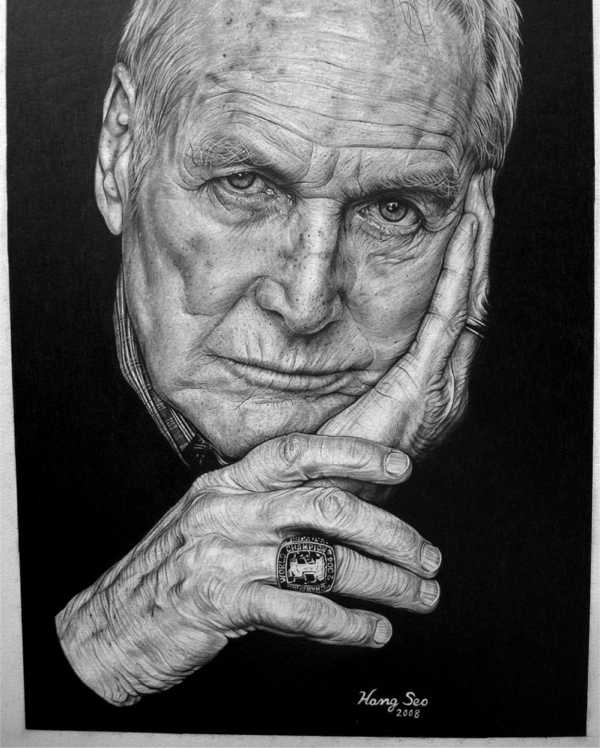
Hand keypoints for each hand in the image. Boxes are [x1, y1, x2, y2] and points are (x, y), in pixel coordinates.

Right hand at [56, 434, 439, 704]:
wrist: (105, 629)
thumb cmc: (167, 576)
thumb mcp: (210, 525)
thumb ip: (263, 511)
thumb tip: (338, 509)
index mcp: (225, 483)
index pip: (296, 452)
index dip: (353, 454)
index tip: (401, 467)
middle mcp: (225, 509)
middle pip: (325, 506)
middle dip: (389, 530)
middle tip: (427, 555)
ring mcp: (222, 555)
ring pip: (323, 560)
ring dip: (383, 582)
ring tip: (417, 597)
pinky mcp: (220, 603)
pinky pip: (300, 610)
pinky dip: (347, 624)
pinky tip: (372, 632)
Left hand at [319, 173, 492, 465]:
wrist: (322, 501)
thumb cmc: (326, 453)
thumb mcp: (339, 395)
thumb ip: (350, 360)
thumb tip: (313, 313)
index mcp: (427, 380)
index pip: (454, 306)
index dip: (462, 259)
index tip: (463, 213)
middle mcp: (445, 380)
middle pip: (470, 295)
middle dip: (478, 240)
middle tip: (482, 187)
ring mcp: (441, 385)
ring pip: (467, 299)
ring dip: (475, 247)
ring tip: (480, 198)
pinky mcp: (425, 387)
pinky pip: (450, 318)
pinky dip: (460, 273)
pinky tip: (465, 235)